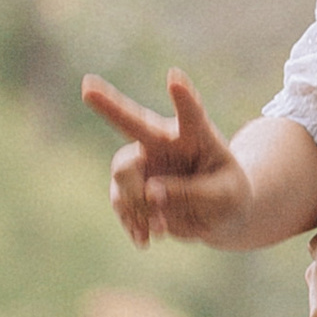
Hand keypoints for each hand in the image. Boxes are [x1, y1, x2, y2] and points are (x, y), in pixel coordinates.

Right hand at [81, 68, 251, 248]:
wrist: (216, 213)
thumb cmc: (228, 195)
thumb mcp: (225, 197)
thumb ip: (194, 193)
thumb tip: (152, 194)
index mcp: (196, 134)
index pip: (190, 113)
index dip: (183, 96)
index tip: (175, 76)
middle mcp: (163, 142)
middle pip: (132, 122)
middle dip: (108, 103)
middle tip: (88, 87)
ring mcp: (143, 163)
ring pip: (124, 175)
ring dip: (139, 204)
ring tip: (161, 230)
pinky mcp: (132, 188)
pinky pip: (121, 202)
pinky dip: (133, 222)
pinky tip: (145, 239)